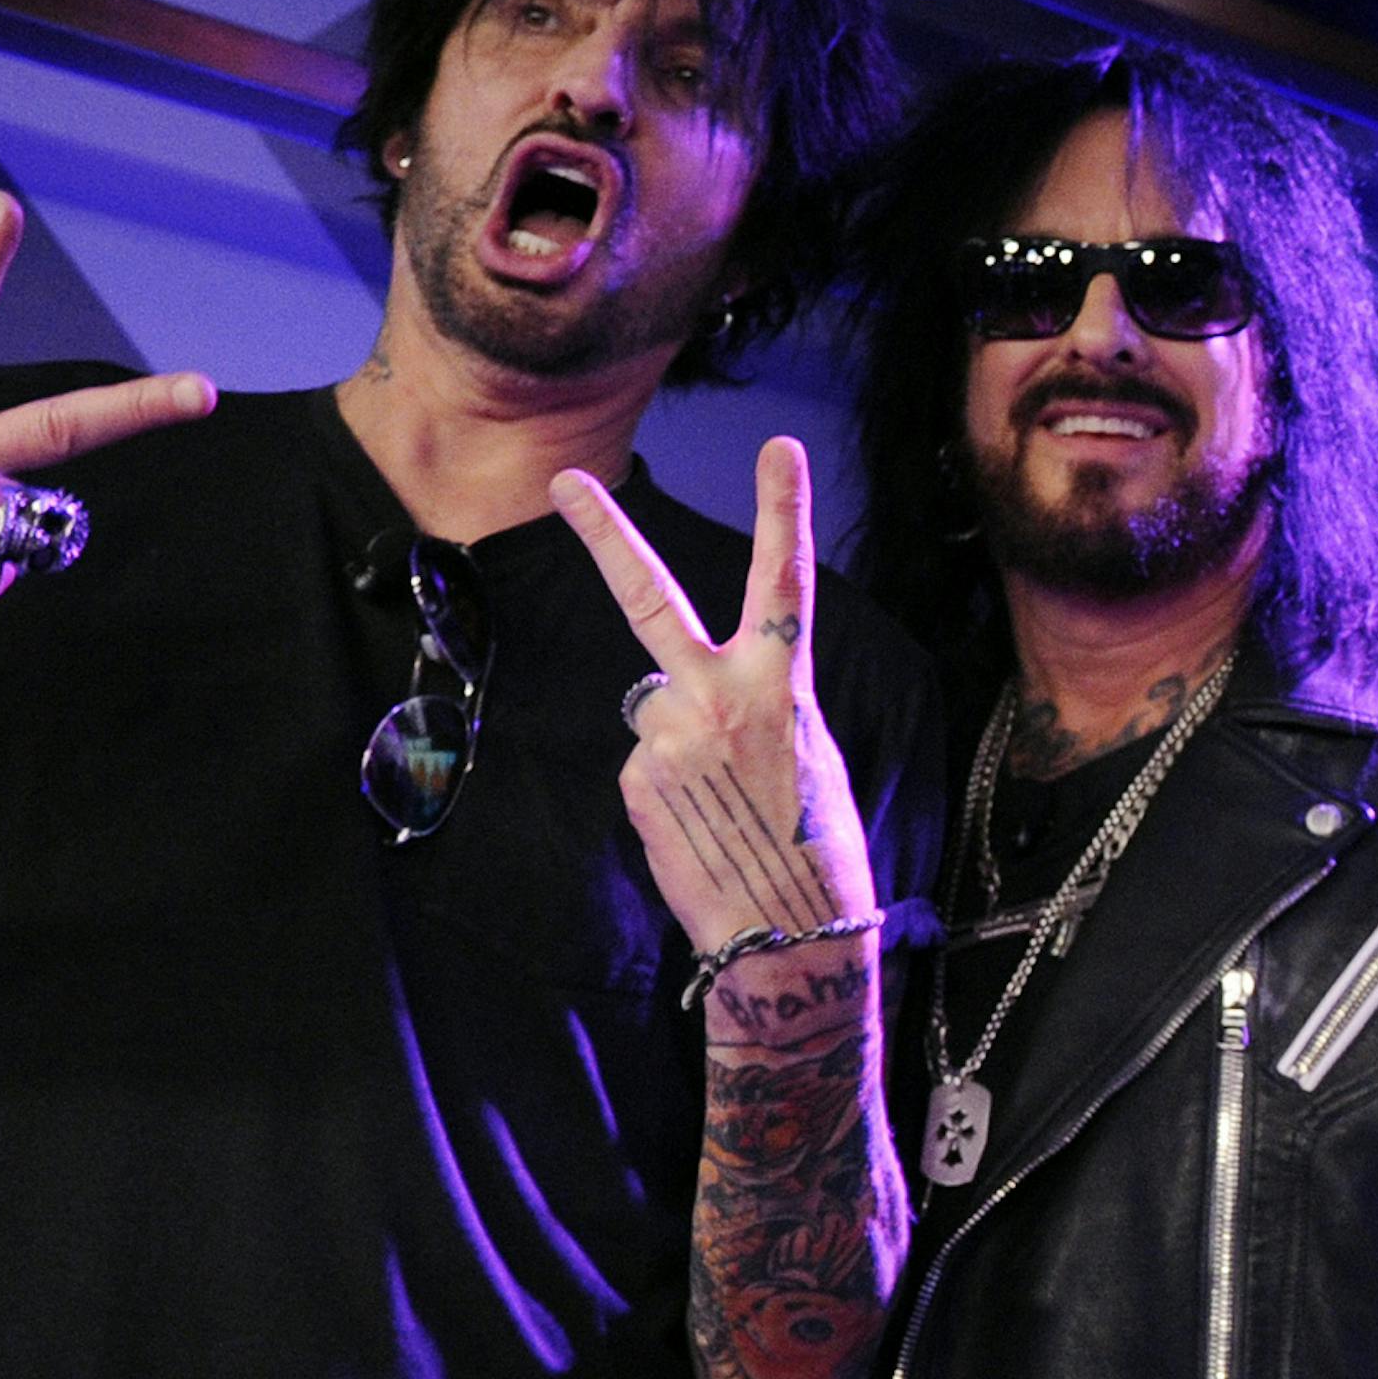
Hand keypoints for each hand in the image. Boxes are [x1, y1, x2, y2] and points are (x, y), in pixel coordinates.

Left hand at [550, 440, 878, 997]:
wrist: (787, 932)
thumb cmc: (815, 846)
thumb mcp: (809, 755)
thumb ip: (760, 703)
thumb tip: (713, 698)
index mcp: (781, 684)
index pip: (785, 581)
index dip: (784, 509)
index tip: (779, 446)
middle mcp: (719, 694)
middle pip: (648, 596)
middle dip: (604, 533)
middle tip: (563, 481)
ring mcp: (668, 733)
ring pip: (655, 713)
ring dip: (677, 749)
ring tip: (717, 804)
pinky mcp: (636, 777)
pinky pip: (644, 767)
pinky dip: (664, 793)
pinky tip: (696, 825)